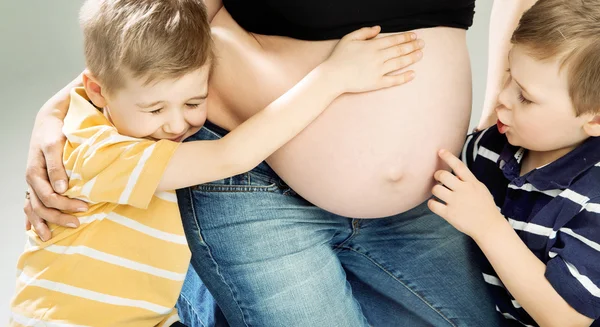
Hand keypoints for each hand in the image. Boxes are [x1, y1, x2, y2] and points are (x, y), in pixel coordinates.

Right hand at [24, 89, 86, 240]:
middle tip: (78, 223)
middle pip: (42, 206)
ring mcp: (33, 183)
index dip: (65, 205)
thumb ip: (57, 166)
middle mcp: (32, 180)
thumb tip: (62, 189)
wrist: (48, 121)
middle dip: (58, 217)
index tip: (85, 208)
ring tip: (51, 237)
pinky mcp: (37, 183)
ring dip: (43, 223)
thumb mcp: (55, 145)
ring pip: (33, 208)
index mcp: (35, 172)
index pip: (49, 196)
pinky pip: (30, 204)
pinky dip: (31, 218)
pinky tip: (34, 231)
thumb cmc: (53, 131)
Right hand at [324, 26, 423, 92]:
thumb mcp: (349, 38)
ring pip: (399, 63)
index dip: (405, 37)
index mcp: (372, 46)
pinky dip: (404, 77)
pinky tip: (413, 74)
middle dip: (412, 46)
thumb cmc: (339, 57)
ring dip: (412, 58)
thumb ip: (364, 32)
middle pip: (399, 50)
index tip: (414, 36)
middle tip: (422, 43)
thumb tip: (378, 29)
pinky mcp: (377, 83)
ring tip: (421, 54)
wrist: (333, 76)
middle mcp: (378, 57)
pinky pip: (394, 80)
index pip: (394, 40)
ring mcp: (378, 71)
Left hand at [427, 149, 504, 239]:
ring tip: (438, 193)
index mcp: (472, 183)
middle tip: (438, 178)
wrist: (489, 226)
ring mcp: (456, 202)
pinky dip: (431, 203)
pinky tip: (436, 203)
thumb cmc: (485, 207)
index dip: (448, 156)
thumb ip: (468, 181)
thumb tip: (454, 174)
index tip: (440, 151)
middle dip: (437, 175)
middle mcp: (463, 190)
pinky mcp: (449, 214)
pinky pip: (433, 205)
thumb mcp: (480, 189)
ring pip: (436, 189)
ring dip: (434, 190)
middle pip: (443, 175)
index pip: (459, 166)